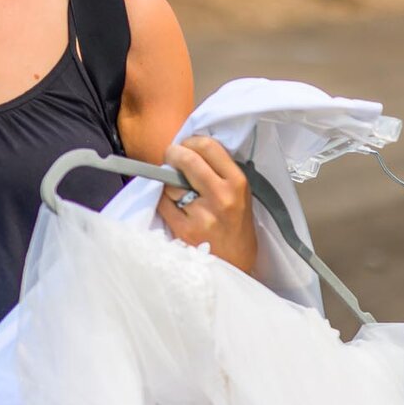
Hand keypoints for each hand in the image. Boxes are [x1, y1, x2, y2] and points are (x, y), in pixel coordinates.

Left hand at [156, 135, 259, 275]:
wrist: (236, 263)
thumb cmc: (236, 227)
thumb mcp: (241, 195)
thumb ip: (219, 173)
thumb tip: (188, 151)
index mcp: (238, 183)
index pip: (209, 147)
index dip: (191, 141)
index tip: (186, 145)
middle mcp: (222, 196)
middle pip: (187, 160)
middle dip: (173, 153)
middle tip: (170, 156)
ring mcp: (202, 213)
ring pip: (171, 183)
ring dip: (169, 183)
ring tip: (179, 191)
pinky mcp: (185, 229)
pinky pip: (163, 203)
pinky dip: (163, 201)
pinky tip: (173, 207)